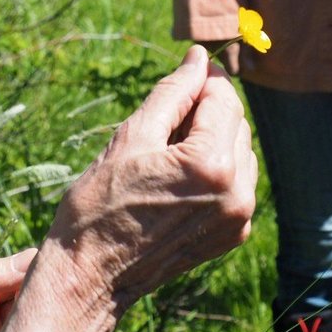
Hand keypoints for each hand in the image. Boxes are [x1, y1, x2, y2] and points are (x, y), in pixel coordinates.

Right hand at [45, 44, 256, 310]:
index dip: (202, 80)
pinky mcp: (234, 235)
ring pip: (240, 152)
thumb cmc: (99, 203)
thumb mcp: (132, 136)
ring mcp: (238, 218)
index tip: (182, 75)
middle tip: (162, 123)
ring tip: (166, 154)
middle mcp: (236, 193)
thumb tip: (198, 56)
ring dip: (213, 140)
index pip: (223, 98)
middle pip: (236, 123)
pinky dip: (215, 170)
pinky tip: (177, 179)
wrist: (90, 274)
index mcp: (210, 165)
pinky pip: (237, 184)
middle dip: (206, 111)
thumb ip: (174, 91)